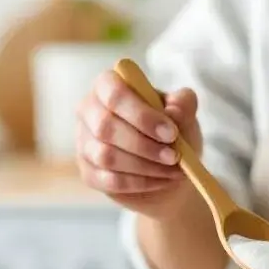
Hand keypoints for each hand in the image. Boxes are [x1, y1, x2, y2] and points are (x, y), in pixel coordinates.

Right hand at [76, 70, 201, 219]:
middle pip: (106, 126)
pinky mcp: (89, 173)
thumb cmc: (171, 133)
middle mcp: (89, 111)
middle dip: (144, 144)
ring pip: (107, 156)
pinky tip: (161, 180)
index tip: (171, 133)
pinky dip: (140, 182)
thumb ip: (183, 105)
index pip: (114, 93)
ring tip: (173, 169)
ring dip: (145, 165)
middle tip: (174, 156)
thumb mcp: (183, 113)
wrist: (167, 169)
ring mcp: (85, 143)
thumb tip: (172, 114)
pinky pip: (110, 180)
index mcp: (109, 85)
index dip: (142, 115)